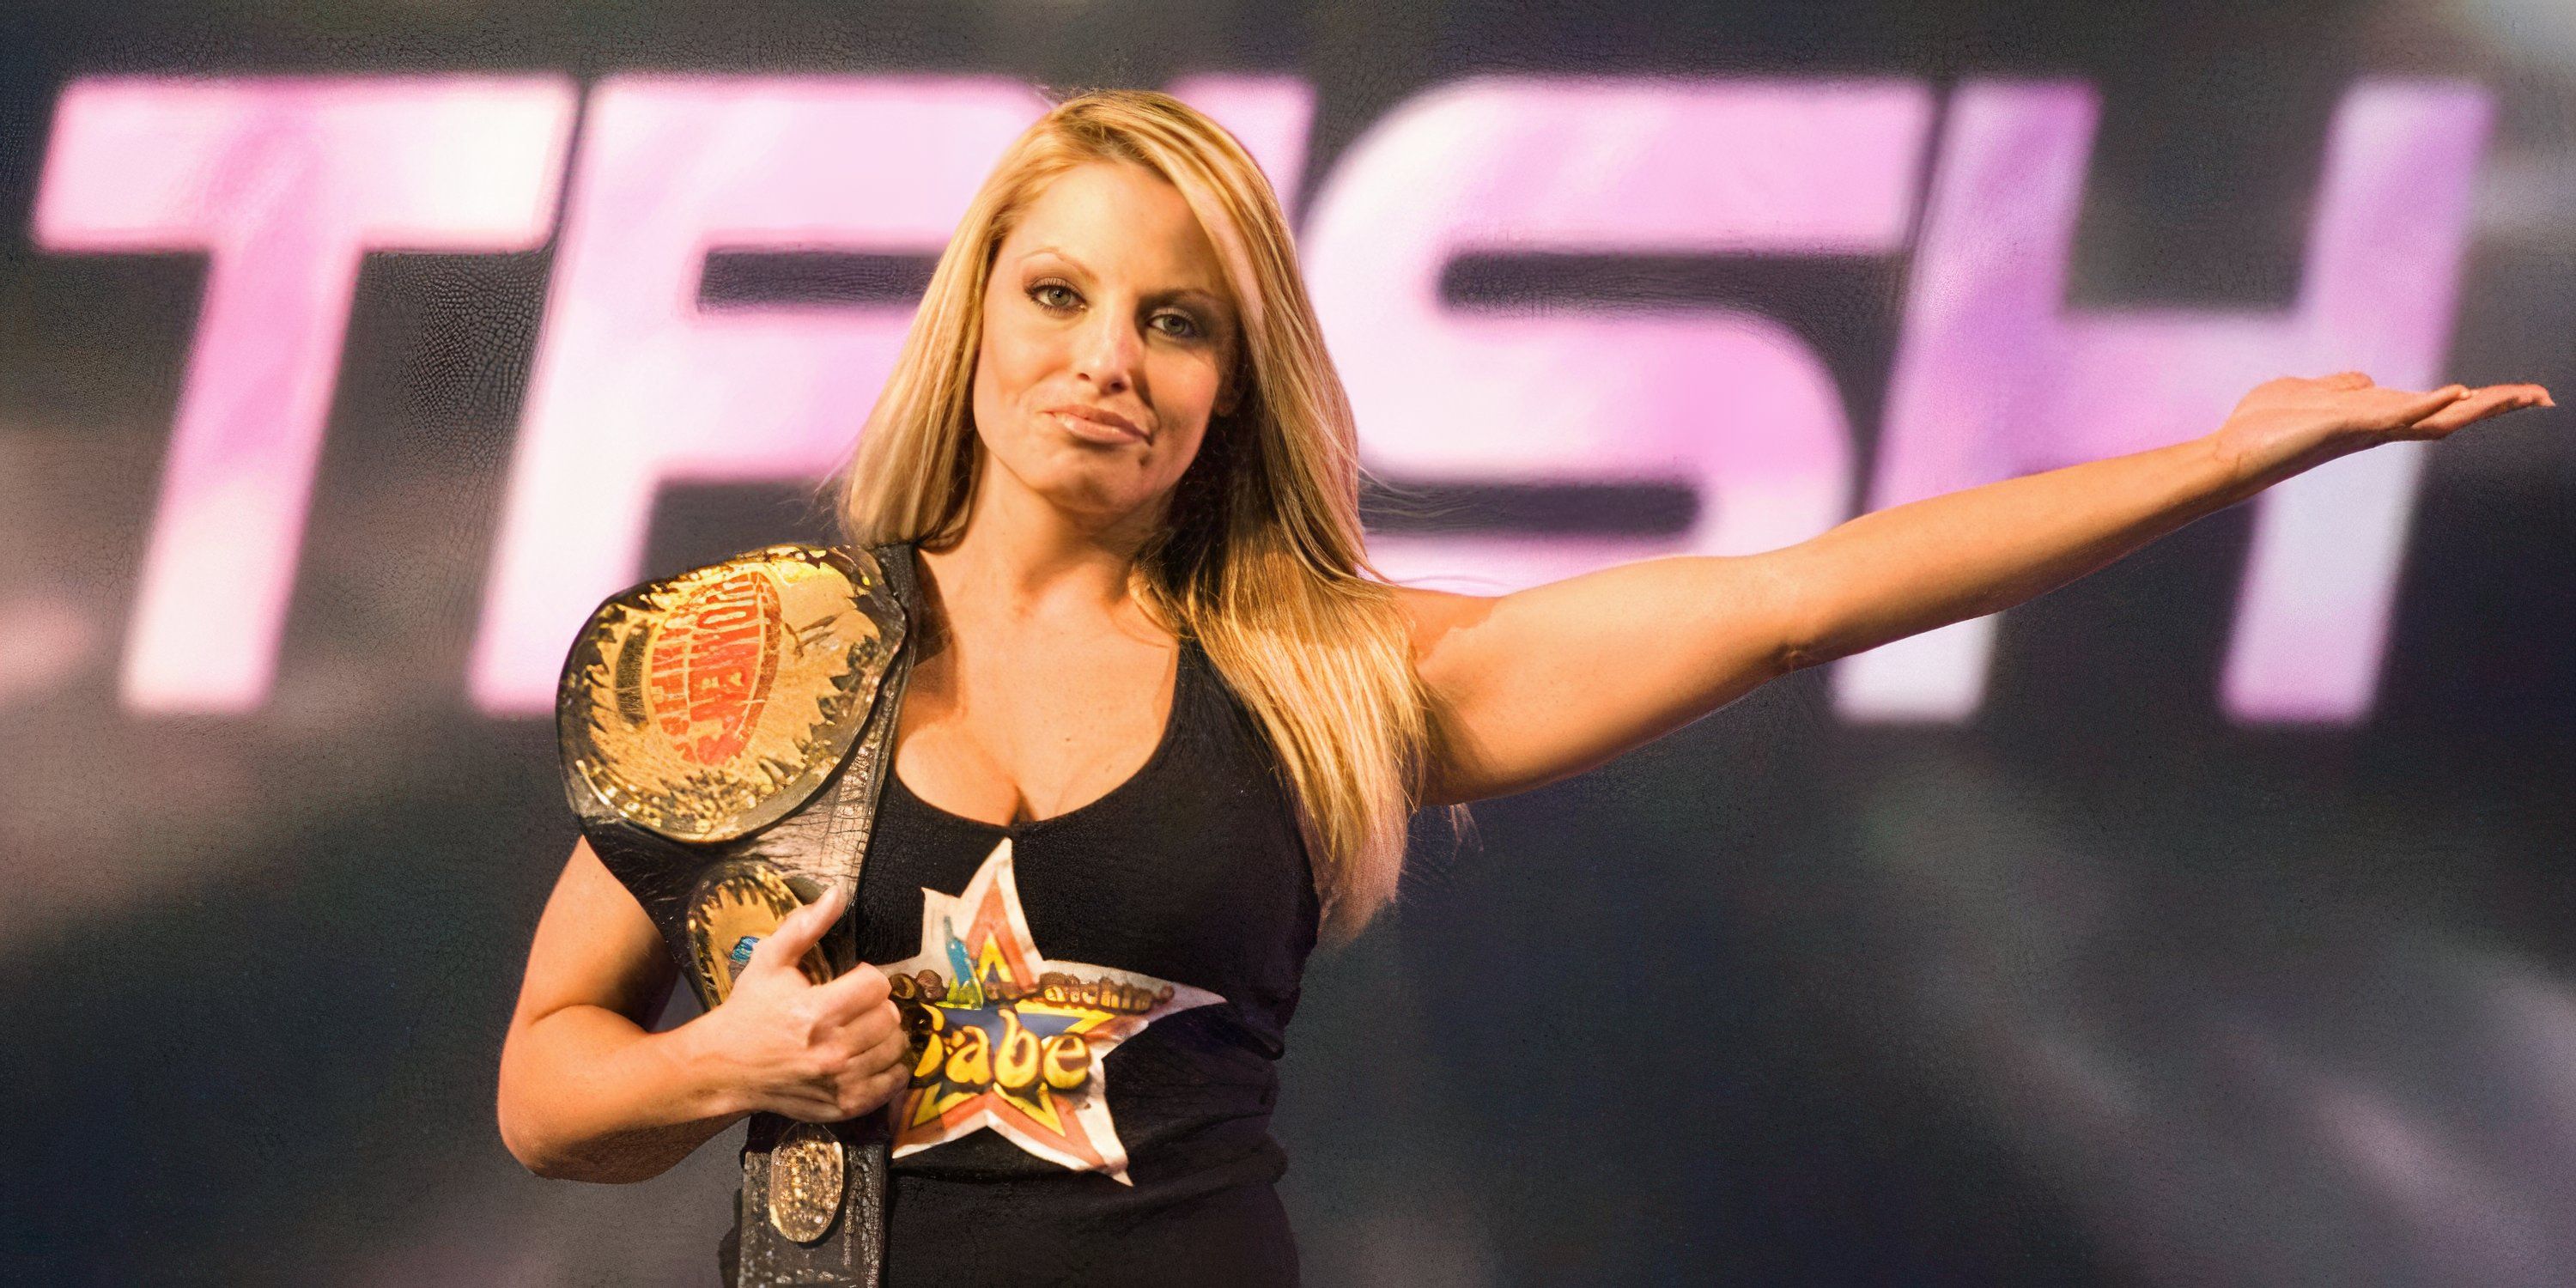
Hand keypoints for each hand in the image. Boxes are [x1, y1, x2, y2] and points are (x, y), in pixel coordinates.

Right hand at [686, 883, 910, 1122]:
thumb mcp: (769, 961)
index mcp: (816, 1011)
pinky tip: (873, 1056)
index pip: (876, 986)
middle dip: (877, 1005)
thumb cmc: (748, 1011)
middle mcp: (832, 1049)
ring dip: (885, 1035)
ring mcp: (839, 1081)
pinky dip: (890, 1070)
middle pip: (890, 1017)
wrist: (723, 1067)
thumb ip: (805, 926)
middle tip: (857, 1005)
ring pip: (895, 1049)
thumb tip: (839, 892)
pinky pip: (890, 1084)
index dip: (868, 977)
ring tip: (862, 1029)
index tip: (853, 980)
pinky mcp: (843, 1106)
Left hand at [2208, 371, 2552, 486]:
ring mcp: (2369, 429)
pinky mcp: (2350, 427)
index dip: (2477, 400)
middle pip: (2451, 415)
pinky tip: (2457, 393)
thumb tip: (2367, 382)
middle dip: (2497, 405)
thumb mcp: (2312, 393)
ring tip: (2521, 395)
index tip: (2520, 394)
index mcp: (2375, 417)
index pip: (2437, 407)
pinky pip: (2396, 416)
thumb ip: (2342, 387)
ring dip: (2479, 405)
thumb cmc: (2265, 426)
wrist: (2233, 451)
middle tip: (2542, 396)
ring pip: (2436, 418)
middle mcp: (2380, 427)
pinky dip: (2427, 404)